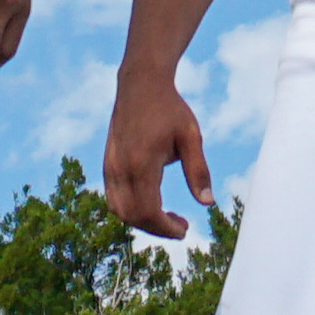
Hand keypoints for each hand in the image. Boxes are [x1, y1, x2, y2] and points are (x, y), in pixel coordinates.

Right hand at [103, 65, 215, 237]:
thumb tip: (207, 203)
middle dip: (156, 228)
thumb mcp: (191, 137)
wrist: (141, 84)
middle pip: (132, 216)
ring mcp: (110, 166)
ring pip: (119, 210)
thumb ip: (198, 171)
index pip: (148, 211)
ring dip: (142, 220)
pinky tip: (150, 203)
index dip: (166, 227)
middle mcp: (120, 168)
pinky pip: (113, 198)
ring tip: (166, 217)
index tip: (185, 229)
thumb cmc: (170, 109)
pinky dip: (130, 209)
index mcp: (141, 163)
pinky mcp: (107, 164)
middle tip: (180, 225)